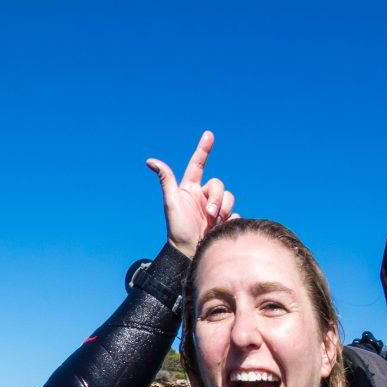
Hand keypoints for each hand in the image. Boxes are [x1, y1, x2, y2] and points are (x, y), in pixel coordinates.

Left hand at [146, 131, 237, 259]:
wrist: (190, 251)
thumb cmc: (177, 228)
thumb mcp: (171, 202)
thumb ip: (166, 180)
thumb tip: (151, 161)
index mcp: (190, 189)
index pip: (198, 164)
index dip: (203, 149)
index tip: (208, 134)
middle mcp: (203, 196)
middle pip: (219, 184)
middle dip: (217, 198)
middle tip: (209, 214)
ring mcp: (215, 208)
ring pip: (230, 197)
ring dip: (223, 209)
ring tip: (213, 223)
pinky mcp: (225, 219)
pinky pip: (235, 213)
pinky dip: (229, 220)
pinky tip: (218, 229)